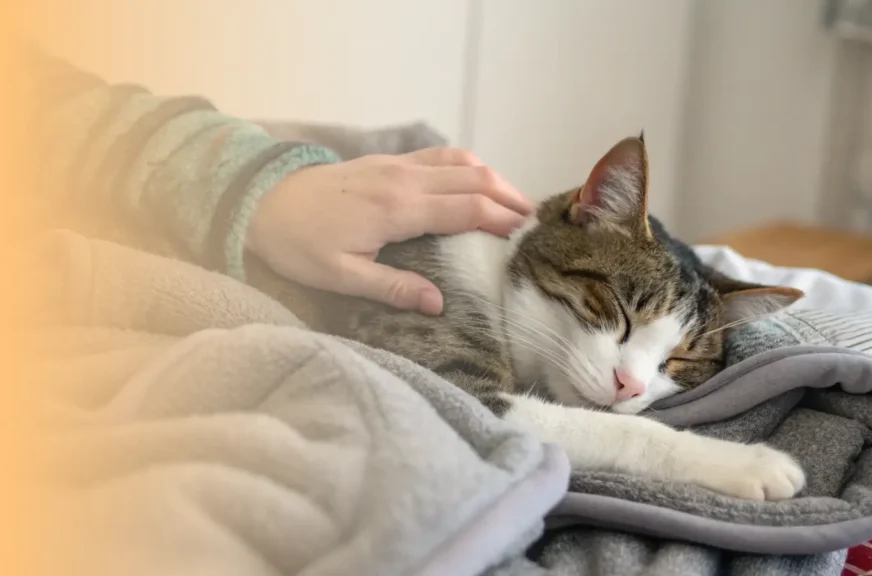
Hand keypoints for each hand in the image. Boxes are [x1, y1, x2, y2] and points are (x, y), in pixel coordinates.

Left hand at [246, 147, 533, 314]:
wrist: (262, 201)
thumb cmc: (299, 243)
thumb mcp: (341, 277)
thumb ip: (392, 287)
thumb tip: (438, 304)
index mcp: (398, 209)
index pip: (465, 210)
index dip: (500, 220)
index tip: (526, 235)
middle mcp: (404, 179)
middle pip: (473, 180)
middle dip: (507, 198)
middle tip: (534, 220)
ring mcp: (397, 165)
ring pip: (460, 161)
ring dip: (492, 179)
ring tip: (515, 201)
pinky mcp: (388, 161)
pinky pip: (439, 155)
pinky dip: (467, 165)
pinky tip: (477, 179)